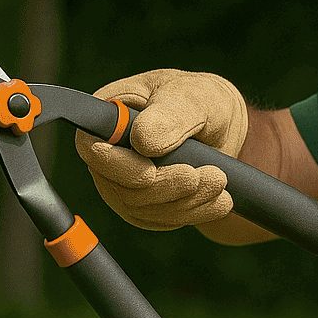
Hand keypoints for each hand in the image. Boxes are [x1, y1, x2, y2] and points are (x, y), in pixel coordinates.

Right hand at [73, 69, 248, 230]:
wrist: (225, 131)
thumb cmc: (204, 102)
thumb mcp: (195, 97)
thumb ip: (170, 114)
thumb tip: (142, 139)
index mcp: (110, 115)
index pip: (92, 147)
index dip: (116, 166)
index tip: (150, 172)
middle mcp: (109, 151)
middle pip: (117, 187)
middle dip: (165, 187)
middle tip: (208, 176)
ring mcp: (123, 181)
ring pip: (141, 209)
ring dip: (186, 201)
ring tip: (220, 181)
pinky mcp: (144, 204)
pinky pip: (159, 220)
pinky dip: (193, 212)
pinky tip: (219, 200)